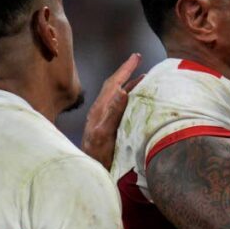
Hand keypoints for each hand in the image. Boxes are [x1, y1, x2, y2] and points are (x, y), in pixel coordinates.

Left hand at [83, 53, 142, 168]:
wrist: (87, 171)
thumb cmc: (97, 156)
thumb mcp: (105, 134)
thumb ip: (113, 113)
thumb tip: (121, 91)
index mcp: (101, 109)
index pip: (115, 84)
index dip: (126, 70)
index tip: (136, 57)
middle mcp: (101, 111)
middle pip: (114, 85)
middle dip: (126, 72)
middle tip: (138, 60)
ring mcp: (102, 118)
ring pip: (116, 94)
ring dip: (128, 84)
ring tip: (142, 78)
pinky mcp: (106, 125)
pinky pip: (118, 105)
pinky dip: (128, 97)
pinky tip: (134, 100)